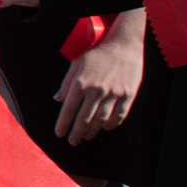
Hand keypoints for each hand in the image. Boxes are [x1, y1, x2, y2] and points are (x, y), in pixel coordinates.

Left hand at [55, 22, 145, 142]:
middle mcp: (97, 90)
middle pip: (84, 118)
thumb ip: (67, 83)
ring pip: (101, 119)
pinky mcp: (128, 94)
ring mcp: (114, 93)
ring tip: (87, 137)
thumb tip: (57, 99)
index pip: (68, 110)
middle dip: (77, 132)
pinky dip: (112, 123)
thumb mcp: (76, 63)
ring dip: (93, 130)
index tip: (59, 134)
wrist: (124, 44)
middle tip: (72, 142)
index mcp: (81, 83)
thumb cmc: (97, 52)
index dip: (63, 124)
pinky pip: (120, 114)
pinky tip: (106, 128)